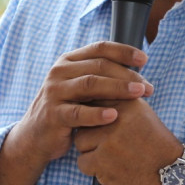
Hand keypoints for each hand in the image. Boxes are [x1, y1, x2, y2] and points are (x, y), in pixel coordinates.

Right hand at [8, 42, 152, 168]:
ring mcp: (54, 92)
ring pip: (90, 84)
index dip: (124, 51)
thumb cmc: (68, 109)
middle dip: (127, 75)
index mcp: (69, 61)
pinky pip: (78, 113)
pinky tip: (114, 116)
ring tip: (138, 94)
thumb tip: (138, 69)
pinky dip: (97, 114)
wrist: (37, 136)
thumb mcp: (81, 88)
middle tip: (148, 86)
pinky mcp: (53, 114)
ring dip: (117, 88)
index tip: (144, 60)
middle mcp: (59, 72)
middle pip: (98, 66)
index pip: (100, 48)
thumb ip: (101, 76)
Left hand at [74, 93, 181, 184]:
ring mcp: (107, 139)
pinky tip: (112, 169)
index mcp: (127, 102)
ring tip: (114, 158)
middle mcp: (116, 117)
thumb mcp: (143, 115)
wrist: (171, 175)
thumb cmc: (156, 147)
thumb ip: (119, 104)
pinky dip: (94, 170)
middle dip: (93, 136)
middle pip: (85, 122)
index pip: (95, 100)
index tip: (104, 126)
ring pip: (81, 142)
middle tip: (113, 146)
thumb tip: (93, 100)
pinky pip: (82, 162)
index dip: (96, 116)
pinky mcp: (101, 161)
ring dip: (92, 152)